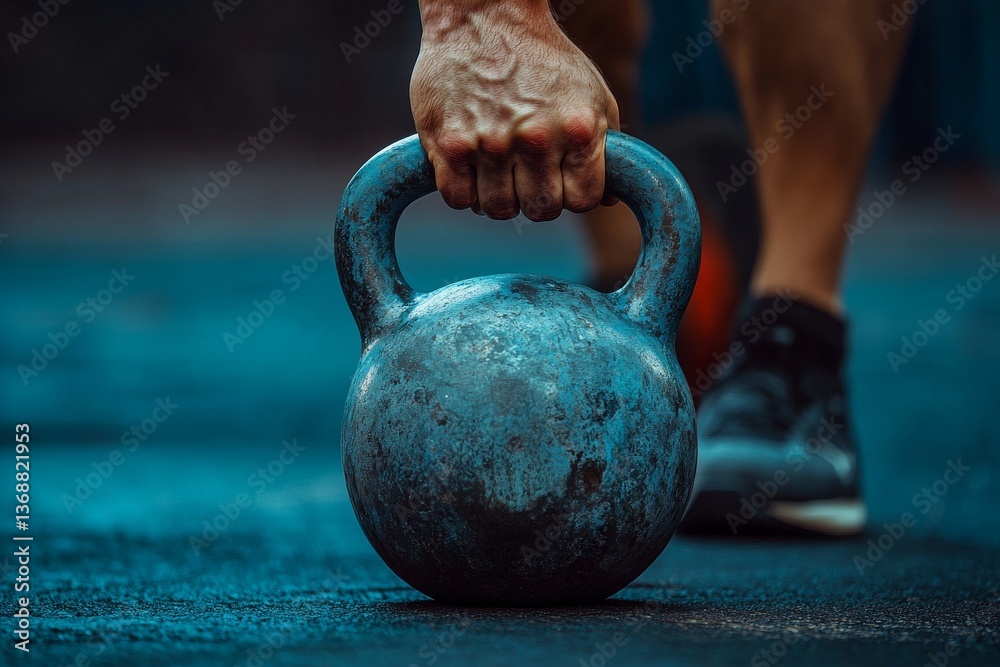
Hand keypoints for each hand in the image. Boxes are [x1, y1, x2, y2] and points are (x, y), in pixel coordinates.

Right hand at [410, 0, 619, 220]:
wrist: (484, 16)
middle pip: (541, 210)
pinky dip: (465, 191)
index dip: (572, 194)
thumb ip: (605, 149)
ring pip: (499, 209)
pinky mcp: (448, 143)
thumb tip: (611, 200)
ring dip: (499, 196)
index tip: (560, 179)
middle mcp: (535, 139)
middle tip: (526, 174)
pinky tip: (471, 168)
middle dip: (536, 198)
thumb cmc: (542, 59)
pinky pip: (458, 198)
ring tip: (497, 169)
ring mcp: (489, 143)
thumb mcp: (592, 95)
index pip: (582, 201)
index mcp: (577, 128)